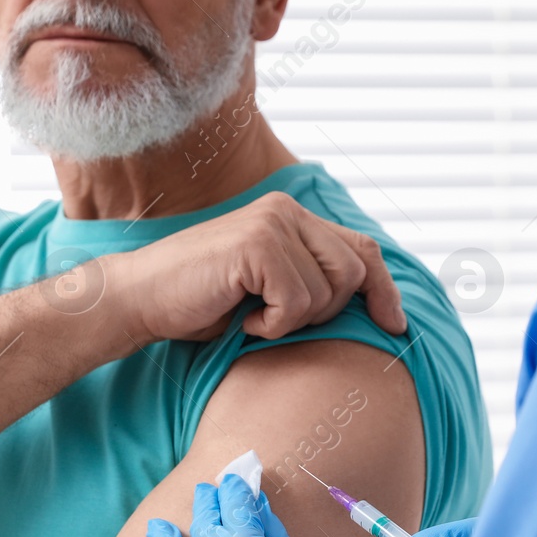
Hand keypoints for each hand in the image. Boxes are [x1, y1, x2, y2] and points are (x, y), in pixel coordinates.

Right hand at [110, 192, 406, 343]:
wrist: (142, 300)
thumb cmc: (202, 303)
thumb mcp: (269, 290)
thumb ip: (311, 280)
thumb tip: (376, 305)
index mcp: (294, 217)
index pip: (363, 248)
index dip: (385, 289)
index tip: (395, 325)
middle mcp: (288, 210)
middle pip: (354, 273)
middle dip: (326, 312)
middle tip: (277, 320)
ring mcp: (273, 223)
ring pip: (328, 292)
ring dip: (293, 320)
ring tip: (253, 315)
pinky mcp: (259, 244)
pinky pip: (297, 302)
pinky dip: (272, 325)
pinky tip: (241, 317)